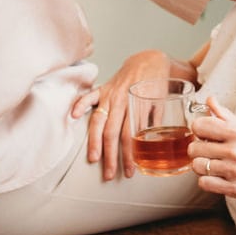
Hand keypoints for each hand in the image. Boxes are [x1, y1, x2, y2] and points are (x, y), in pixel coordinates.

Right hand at [71, 49, 183, 179]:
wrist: (150, 60)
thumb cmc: (157, 83)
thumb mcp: (162, 103)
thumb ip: (154, 123)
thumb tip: (155, 147)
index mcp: (138, 104)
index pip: (130, 135)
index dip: (129, 155)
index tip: (130, 171)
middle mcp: (121, 99)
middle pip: (112, 132)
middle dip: (110, 155)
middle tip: (109, 174)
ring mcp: (110, 93)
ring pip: (99, 120)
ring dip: (94, 141)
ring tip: (93, 158)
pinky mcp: (103, 88)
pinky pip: (89, 96)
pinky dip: (80, 104)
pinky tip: (73, 116)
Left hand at [187, 96, 235, 214]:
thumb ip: (226, 116)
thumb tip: (210, 100)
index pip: (200, 125)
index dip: (198, 129)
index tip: (204, 134)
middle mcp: (234, 150)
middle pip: (195, 147)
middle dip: (198, 149)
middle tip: (208, 151)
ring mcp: (233, 170)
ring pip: (197, 166)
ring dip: (201, 166)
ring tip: (212, 165)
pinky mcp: (233, 188)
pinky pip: (204, 183)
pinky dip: (206, 181)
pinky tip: (216, 177)